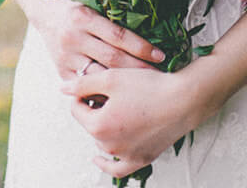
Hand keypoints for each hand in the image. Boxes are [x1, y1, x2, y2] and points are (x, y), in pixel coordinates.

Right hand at [20, 0, 164, 81]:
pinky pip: (86, 87)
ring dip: (123, 85)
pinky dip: (104, 93)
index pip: (118, 36)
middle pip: (112, 58)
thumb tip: (151, 34)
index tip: (161, 56)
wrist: (47, 13)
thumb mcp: (93, 5)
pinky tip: (121, 98)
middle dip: (138, 69)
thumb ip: (114, 20)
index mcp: (83, 17)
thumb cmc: (79, 8)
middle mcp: (73, 37)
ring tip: (144, 90)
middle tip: (159, 76)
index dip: (141, 47)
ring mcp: (66, 56)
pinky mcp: (62, 71)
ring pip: (100, 76)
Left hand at [63, 64, 217, 176]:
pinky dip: (107, 163)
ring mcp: (125, 155)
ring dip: (104, 128)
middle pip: (89, 124)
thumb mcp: (111, 78)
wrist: (183, 100)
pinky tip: (98, 158)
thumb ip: (83, 83)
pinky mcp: (141, 160)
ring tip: (120, 109)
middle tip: (110, 94)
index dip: (83, 93)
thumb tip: (62, 89)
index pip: (76, 108)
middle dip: (94, 110)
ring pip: (102, 142)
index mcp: (98, 126)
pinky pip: (117, 167)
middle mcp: (109, 145)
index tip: (95, 84)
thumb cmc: (149, 87)